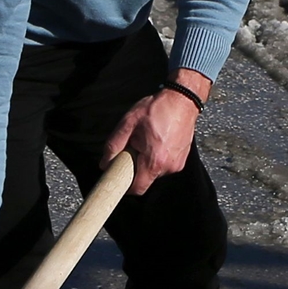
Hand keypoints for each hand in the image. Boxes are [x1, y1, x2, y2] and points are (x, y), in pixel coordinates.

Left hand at [101, 71, 210, 194]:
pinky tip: (157, 141)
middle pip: (146, 179)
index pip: (138, 189)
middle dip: (136, 168)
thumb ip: (114, 145)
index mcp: (154, 161)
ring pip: (155, 172)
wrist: (182, 100)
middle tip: (134, 147)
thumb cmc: (157, 109)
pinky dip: (158, 157)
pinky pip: (164, 165)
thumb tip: (105, 163)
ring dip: (148, 162)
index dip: (126, 187)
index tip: (119, 178)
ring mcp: (177, 164)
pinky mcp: (182, 159)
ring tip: (148, 141)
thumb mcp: (128, 123)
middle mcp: (168, 167)